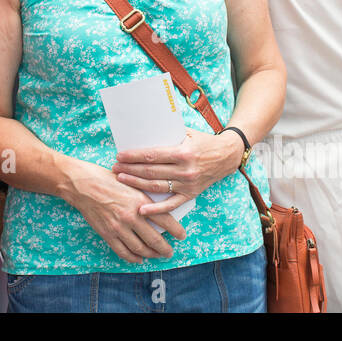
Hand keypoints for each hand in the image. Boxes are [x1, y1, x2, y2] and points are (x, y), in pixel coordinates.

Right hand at [63, 160, 186, 264]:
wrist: (81, 184)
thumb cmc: (104, 178)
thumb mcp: (130, 181)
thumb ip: (143, 195)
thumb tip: (158, 206)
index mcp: (140, 201)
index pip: (165, 220)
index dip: (176, 230)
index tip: (181, 235)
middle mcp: (131, 216)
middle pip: (155, 240)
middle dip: (165, 249)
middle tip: (170, 252)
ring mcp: (118, 227)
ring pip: (140, 248)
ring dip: (151, 255)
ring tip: (156, 256)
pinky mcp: (107, 234)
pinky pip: (123, 251)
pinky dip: (133, 258)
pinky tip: (138, 258)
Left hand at [111, 130, 241, 215]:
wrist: (227, 156)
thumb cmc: (204, 142)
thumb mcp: (187, 133)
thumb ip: (168, 134)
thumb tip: (143, 130)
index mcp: (183, 152)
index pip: (152, 155)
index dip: (134, 156)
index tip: (119, 155)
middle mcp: (185, 170)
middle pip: (151, 171)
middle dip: (130, 169)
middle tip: (114, 167)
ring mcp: (187, 185)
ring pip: (156, 186)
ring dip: (136, 184)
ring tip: (121, 179)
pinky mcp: (190, 195)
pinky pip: (171, 205)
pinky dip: (156, 209)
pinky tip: (141, 210)